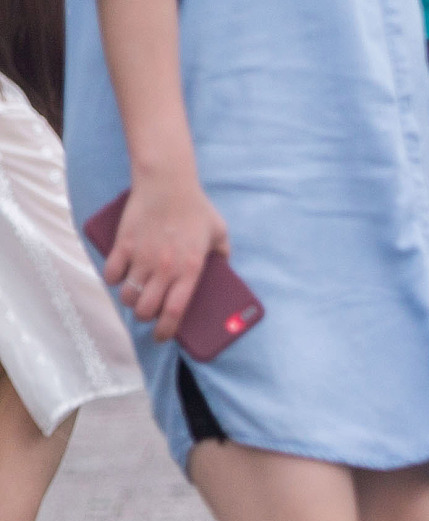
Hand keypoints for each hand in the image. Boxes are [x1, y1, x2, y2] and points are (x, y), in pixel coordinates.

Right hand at [102, 169, 228, 342]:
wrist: (168, 183)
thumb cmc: (197, 208)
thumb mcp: (220, 233)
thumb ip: (224, 255)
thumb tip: (225, 269)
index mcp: (190, 271)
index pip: (175, 312)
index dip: (166, 331)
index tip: (162, 337)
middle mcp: (165, 269)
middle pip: (145, 309)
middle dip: (146, 317)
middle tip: (148, 312)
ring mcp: (142, 257)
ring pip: (127, 295)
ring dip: (129, 300)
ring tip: (135, 295)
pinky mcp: (124, 244)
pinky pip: (112, 272)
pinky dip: (113, 279)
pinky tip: (119, 277)